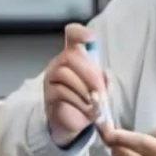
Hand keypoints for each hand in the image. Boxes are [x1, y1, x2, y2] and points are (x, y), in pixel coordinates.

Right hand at [43, 23, 106, 146]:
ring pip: (64, 74)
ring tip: (94, 102)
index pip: (73, 36)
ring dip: (84, 89)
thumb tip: (106, 75)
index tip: (91, 38)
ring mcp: (51, 78)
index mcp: (74, 56)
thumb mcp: (100, 87)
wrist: (74, 123)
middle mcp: (60, 62)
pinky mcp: (48, 94)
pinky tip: (87, 108)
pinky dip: (78, 101)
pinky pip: (61, 91)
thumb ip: (104, 78)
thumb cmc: (87, 99)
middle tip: (101, 91)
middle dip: (90, 74)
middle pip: (70, 56)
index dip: (80, 33)